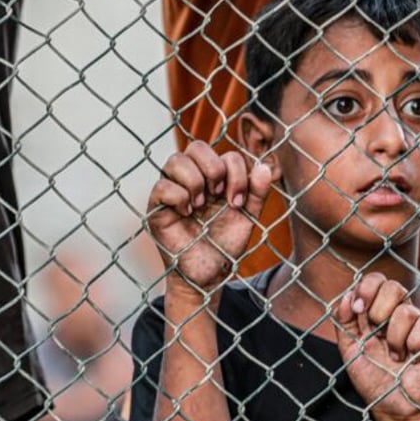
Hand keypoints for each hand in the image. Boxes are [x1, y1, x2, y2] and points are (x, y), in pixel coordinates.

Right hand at [146, 141, 275, 291]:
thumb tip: (263, 166)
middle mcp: (191, 179)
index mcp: (214, 178)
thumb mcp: (248, 217)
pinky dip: (178, 197)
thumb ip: (257, 192)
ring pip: (175, 160)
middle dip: (213, 169)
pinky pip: (161, 186)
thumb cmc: (225, 244)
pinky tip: (186, 213)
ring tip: (200, 206)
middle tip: (218, 196)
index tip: (237, 202)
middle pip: (196, 146)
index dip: (235, 173)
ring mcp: (172, 191)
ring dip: (195, 181)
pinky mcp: (156, 208)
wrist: (210, 274)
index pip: (224, 154)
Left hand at [334, 273, 419, 420]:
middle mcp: (401, 312)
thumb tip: (349, 295)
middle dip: (378, 313)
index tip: (358, 310)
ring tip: (394, 356)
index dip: (367, 288)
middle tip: (376, 335)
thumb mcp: (349, 348)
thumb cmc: (372, 377)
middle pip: (394, 286)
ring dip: (394, 340)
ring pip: (406, 311)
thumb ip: (343, 320)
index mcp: (379, 310)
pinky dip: (413, 346)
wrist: (390, 406)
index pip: (377, 280)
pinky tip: (412, 358)